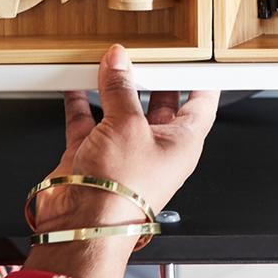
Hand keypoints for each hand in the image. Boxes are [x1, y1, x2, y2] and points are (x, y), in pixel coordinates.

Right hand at [30, 44, 219, 235]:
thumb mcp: (127, 126)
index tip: (196, 56)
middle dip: (151, 77)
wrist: (81, 226)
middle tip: (144, 51)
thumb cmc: (120, 194)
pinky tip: (76, 84)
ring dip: (113, 87)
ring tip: (108, 60)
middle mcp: (154, 148)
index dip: (200, 79)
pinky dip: (81, 103)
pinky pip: (88, 122)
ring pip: (121, 110)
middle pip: (159, 103)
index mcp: (181, 143)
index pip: (201, 104)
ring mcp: (123, 152)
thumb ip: (121, 89)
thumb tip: (119, 62)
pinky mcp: (93, 156)